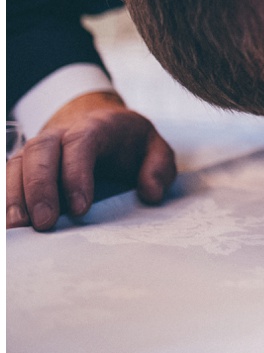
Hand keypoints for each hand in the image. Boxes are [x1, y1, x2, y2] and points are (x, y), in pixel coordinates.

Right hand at [6, 91, 175, 230]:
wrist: (101, 125)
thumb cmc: (129, 143)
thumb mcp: (155, 148)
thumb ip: (159, 167)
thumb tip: (151, 193)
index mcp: (97, 127)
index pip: (80, 143)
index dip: (76, 173)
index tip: (80, 208)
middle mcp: (61, 134)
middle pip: (41, 150)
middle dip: (39, 187)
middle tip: (45, 223)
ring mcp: (39, 149)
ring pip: (18, 162)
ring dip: (14, 195)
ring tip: (18, 227)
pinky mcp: (25, 165)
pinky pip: (8, 176)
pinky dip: (6, 198)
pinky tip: (10, 224)